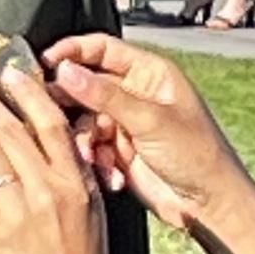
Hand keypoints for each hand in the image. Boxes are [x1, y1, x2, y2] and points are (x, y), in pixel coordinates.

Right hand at [44, 36, 254, 253]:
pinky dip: (95, 161)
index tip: (44, 62)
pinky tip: (111, 175)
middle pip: (86, 85)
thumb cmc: (199, 156)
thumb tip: (67, 71)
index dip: (72, 51)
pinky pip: (91, 148)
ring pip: (84, 121)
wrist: (210, 204)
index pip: (102, 49)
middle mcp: (136, 93)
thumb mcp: (151, 120)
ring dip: (84, 141)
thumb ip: (105, 96)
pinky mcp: (120, 151)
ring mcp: (126, 123)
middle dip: (69, 102)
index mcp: (150, 73)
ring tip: (92, 158)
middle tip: (50, 114)